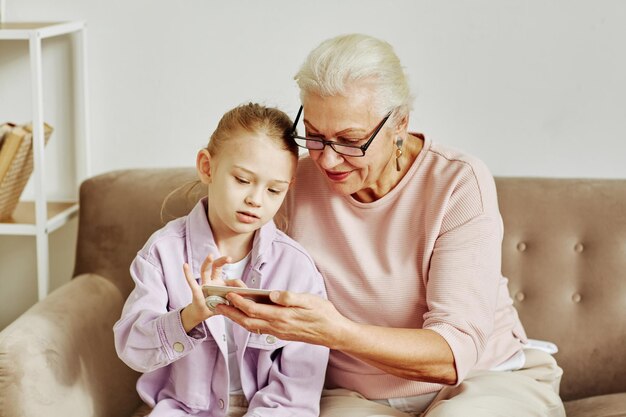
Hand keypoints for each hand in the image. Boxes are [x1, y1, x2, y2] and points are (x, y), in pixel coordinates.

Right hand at [180, 255, 242, 332]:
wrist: (202, 313)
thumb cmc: (216, 306)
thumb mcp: (229, 304)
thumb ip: (237, 301)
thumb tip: (248, 300)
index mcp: (222, 283)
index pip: (232, 281)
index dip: (239, 285)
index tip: (246, 290)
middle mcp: (213, 281)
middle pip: (217, 267)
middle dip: (222, 261)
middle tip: (229, 258)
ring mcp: (204, 284)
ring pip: (205, 271)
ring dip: (207, 263)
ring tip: (210, 256)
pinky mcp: (196, 291)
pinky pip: (191, 282)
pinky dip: (187, 274)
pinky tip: (185, 265)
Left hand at [217, 290, 348, 346]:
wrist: (333, 333)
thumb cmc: (323, 314)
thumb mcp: (309, 300)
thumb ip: (289, 297)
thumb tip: (272, 294)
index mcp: (282, 316)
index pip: (253, 309)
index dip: (239, 301)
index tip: (228, 292)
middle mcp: (277, 327)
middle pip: (246, 321)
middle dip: (230, 312)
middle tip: (216, 303)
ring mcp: (278, 332)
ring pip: (251, 326)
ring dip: (236, 318)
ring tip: (225, 309)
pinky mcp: (281, 334)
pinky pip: (259, 329)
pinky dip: (247, 322)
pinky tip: (244, 316)